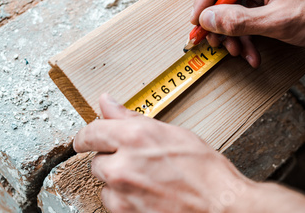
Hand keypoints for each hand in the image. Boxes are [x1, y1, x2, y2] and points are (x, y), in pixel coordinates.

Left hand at [73, 94, 254, 212]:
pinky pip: (113, 202)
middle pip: (97, 160)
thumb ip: (132, 117)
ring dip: (117, 180)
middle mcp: (123, 164)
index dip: (86, 136)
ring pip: (105, 183)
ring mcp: (123, 192)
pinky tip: (147, 192)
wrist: (219, 205)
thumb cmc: (205, 170)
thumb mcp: (172, 132)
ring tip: (147, 178)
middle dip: (112, 159)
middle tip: (137, 159)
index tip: (85, 139)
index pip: (92, 132)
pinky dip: (124, 198)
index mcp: (135, 136)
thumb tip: (107, 102)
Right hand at [191, 0, 304, 66]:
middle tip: (214, 42)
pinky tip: (251, 53)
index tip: (199, 21)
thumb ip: (240, 21)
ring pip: (232, 8)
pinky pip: (246, 17)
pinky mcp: (268, 1)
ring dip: (231, 33)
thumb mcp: (279, 20)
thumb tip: (208, 20)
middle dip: (217, 20)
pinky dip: (246, 36)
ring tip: (237, 52)